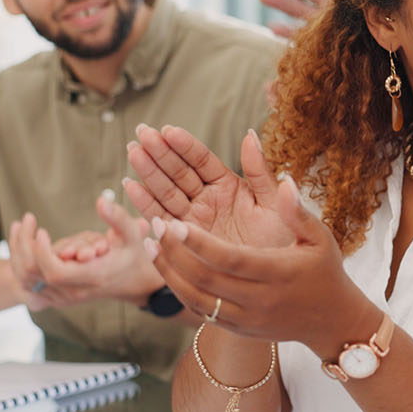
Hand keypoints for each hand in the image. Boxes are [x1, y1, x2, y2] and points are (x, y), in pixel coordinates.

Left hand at [5, 197, 157, 309]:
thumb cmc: (134, 256)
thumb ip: (119, 218)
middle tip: (27, 220)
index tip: (42, 231)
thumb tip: (101, 201)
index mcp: (92, 277)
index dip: (42, 252)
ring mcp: (63, 297)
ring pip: (26, 279)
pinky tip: (22, 240)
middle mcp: (74, 292)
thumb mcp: (133, 235)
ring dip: (18, 250)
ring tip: (21, 225)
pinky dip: (19, 262)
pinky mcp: (56, 297)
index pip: (55, 271)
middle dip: (24, 245)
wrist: (135, 284)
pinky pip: (28, 283)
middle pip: (34, 274)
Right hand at [124, 126, 295, 247]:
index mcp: (228, 185)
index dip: (185, 145)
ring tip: (133, 151)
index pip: (202, 160)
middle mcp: (207, 200)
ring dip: (148, 172)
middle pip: (179, 172)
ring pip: (166, 191)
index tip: (168, 130)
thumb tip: (249, 134)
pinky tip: (130, 185)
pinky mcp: (183, 239)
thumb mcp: (273, 202)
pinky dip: (145, 203)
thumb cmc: (281, 240)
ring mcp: (193, 219)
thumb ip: (259, 170)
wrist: (275, 281)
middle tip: (141, 133)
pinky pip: (161, 218)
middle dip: (159, 152)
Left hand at [147, 173, 373, 354]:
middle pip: (205, 280)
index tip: (174, 223)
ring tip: (150, 243)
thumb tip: (285, 180)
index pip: (230, 260)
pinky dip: (177, 289)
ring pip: (195, 299)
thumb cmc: (325, 271)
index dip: (199, 244)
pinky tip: (164, 266)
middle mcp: (260, 300)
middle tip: (155, 225)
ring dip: (168, 271)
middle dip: (174, 253)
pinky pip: (199, 311)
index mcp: (279, 273)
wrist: (331, 322)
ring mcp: (245, 318)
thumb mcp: (319, 238)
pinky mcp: (236, 328)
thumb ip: (297, 211)